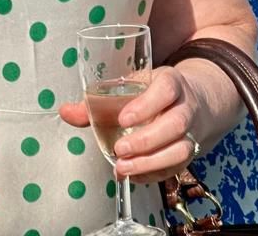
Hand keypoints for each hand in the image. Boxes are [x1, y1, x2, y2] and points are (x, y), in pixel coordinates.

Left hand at [59, 65, 199, 182]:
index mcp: (170, 82)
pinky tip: (133, 175)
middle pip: (175, 124)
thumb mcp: (131, 87)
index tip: (123, 119)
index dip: (146, 105)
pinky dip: (153, 174)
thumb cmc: (152, 93)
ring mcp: (191, 132)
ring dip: (151, 162)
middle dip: (146, 140)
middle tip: (119, 150)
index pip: (165, 90)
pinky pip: (176, 167)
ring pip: (180, 149)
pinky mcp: (190, 153)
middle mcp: (185, 107)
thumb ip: (98, 102)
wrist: (191, 101)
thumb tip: (66, 111)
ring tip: (123, 168)